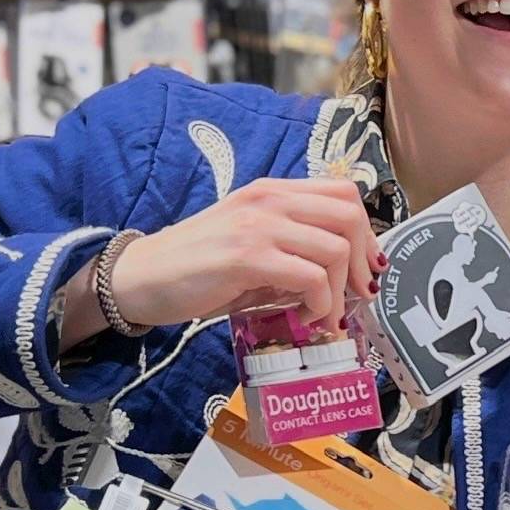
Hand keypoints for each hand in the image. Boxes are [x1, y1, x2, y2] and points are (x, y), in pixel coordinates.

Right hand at [63, 178, 381, 347]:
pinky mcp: (247, 256)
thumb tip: (345, 271)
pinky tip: (305, 317)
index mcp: (274, 192)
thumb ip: (294, 245)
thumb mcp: (252, 243)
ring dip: (339, 290)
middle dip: (362, 260)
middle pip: (350, 215)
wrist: (142, 278)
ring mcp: (258, 225)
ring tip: (323, 312)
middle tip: (355, 294)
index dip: (367, 231)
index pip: (344, 193)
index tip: (365, 266)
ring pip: (335, 249)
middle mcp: (269, 200)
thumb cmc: (199, 267)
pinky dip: (320, 304)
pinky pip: (310, 277)